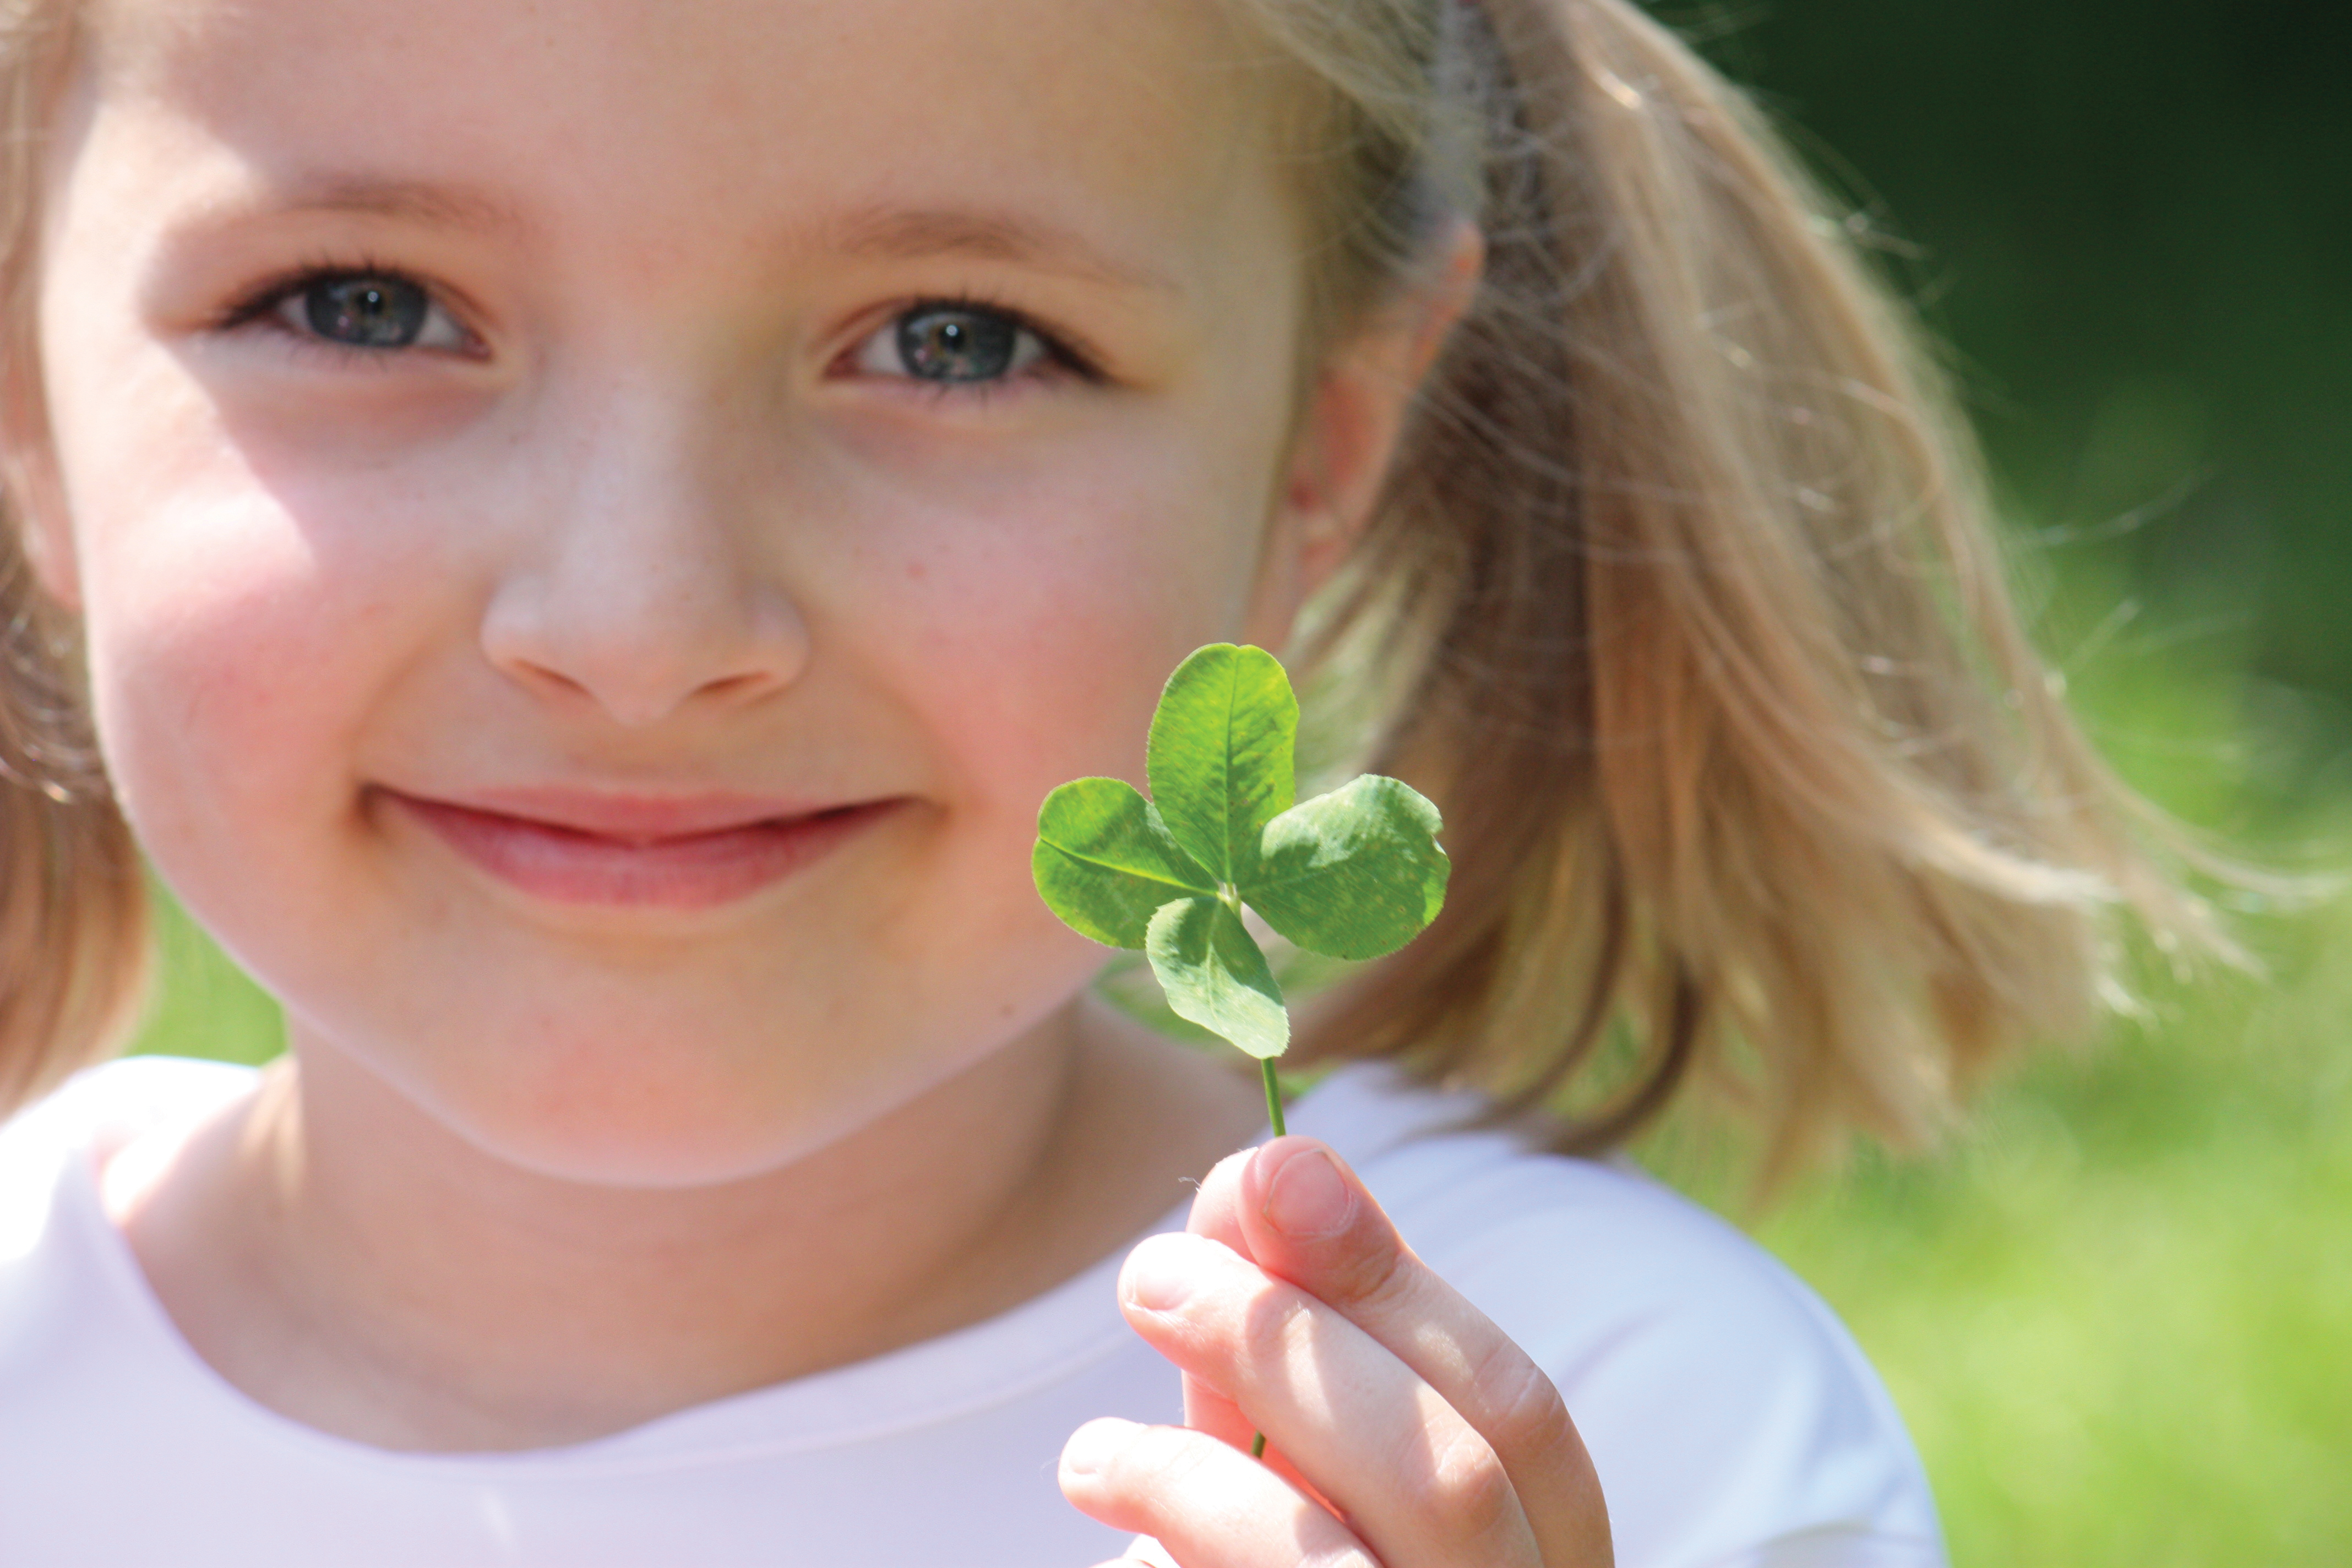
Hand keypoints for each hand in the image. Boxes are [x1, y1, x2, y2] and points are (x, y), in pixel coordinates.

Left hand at [1060, 1135, 1612, 1566]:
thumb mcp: (1299, 1472)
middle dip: (1295, 1347)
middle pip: (1456, 1479)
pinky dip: (1182, 1541)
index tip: (1266, 1169)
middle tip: (1146, 1275)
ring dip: (1210, 1471)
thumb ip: (1292, 1348)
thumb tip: (1264, 1165)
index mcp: (1550, 1563)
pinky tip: (1108, 1502)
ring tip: (1089, 1450)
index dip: (1395, 1279)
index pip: (1519, 1414)